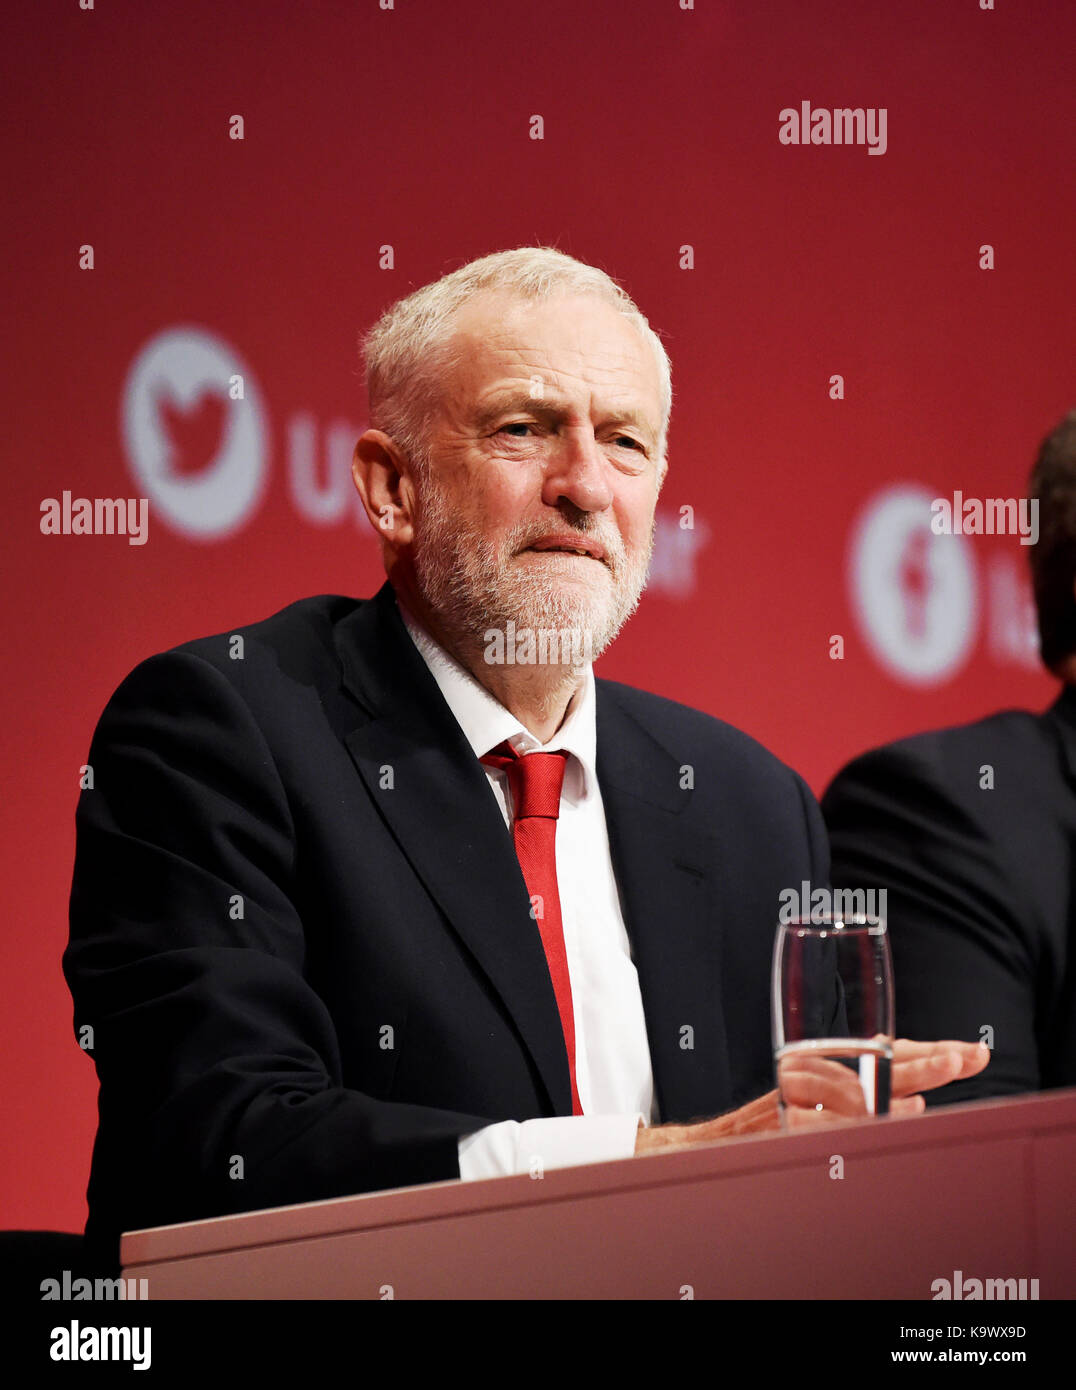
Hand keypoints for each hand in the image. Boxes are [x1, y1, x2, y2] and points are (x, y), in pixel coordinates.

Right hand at [633, 1038, 990, 1153]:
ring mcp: (792, 1098)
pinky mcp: (776, 1123)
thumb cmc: (759, 1133)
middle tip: (963, 1057)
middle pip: (875, 1061)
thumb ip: (858, 1101)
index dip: (930, 1050)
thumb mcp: (813, 1109)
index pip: (885, 1051)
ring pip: (853, 1090)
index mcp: (824, 1065)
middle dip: (924, 1060)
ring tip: (933, 1084)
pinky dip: (854, 1118)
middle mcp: (808, 1072)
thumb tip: (919, 1104)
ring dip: (894, 1088)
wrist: (701, 1152)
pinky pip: (822, 1119)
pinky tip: (884, 1117)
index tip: (970, 1051)